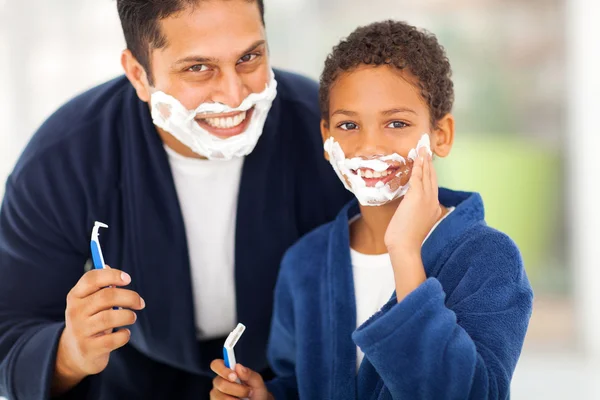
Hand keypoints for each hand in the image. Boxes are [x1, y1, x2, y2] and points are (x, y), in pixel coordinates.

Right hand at [52, 266, 144, 394]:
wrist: (74, 353)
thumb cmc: (90, 320)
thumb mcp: (90, 302)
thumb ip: (100, 286)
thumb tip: (109, 267)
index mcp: (75, 296)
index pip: (91, 278)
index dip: (112, 275)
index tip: (128, 279)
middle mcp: (75, 312)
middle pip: (107, 296)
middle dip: (130, 297)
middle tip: (140, 303)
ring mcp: (80, 331)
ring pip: (110, 317)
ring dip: (128, 316)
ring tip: (132, 317)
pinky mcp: (89, 348)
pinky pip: (113, 339)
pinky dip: (124, 335)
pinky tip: (124, 333)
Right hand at [210, 359, 271, 399]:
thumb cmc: (256, 393)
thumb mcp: (257, 383)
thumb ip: (249, 374)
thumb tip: (238, 366)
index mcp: (227, 372)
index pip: (216, 364)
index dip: (223, 369)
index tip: (235, 376)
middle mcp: (219, 382)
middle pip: (220, 383)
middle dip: (237, 389)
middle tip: (248, 392)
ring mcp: (216, 395)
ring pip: (221, 397)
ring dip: (236, 399)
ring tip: (244, 399)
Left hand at [384, 147, 441, 300]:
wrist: (405, 248)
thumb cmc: (406, 240)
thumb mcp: (414, 224)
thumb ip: (415, 214)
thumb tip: (409, 210)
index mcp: (433, 208)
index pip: (432, 186)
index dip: (430, 172)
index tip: (428, 162)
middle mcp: (433, 201)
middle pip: (432, 177)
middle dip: (430, 162)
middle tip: (427, 149)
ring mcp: (426, 199)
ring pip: (427, 174)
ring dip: (425, 159)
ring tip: (423, 147)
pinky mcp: (417, 197)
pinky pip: (419, 176)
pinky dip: (419, 165)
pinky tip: (418, 156)